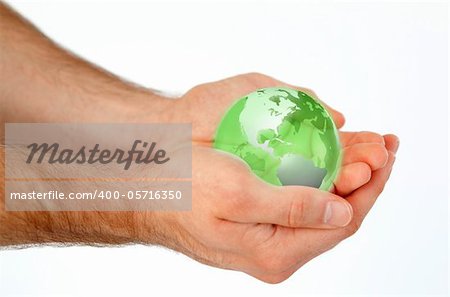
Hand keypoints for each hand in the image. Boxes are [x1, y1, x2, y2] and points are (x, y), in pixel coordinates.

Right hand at [144, 73, 397, 282]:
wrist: (146, 183)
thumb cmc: (182, 186)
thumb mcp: (237, 194)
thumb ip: (292, 208)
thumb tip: (341, 212)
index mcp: (275, 252)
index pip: (344, 222)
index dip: (371, 186)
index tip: (386, 153)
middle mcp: (276, 250)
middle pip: (336, 214)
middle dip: (361, 177)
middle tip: (379, 143)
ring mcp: (268, 236)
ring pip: (320, 206)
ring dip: (343, 175)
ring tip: (360, 145)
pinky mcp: (259, 220)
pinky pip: (300, 200)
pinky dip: (319, 176)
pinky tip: (325, 156)